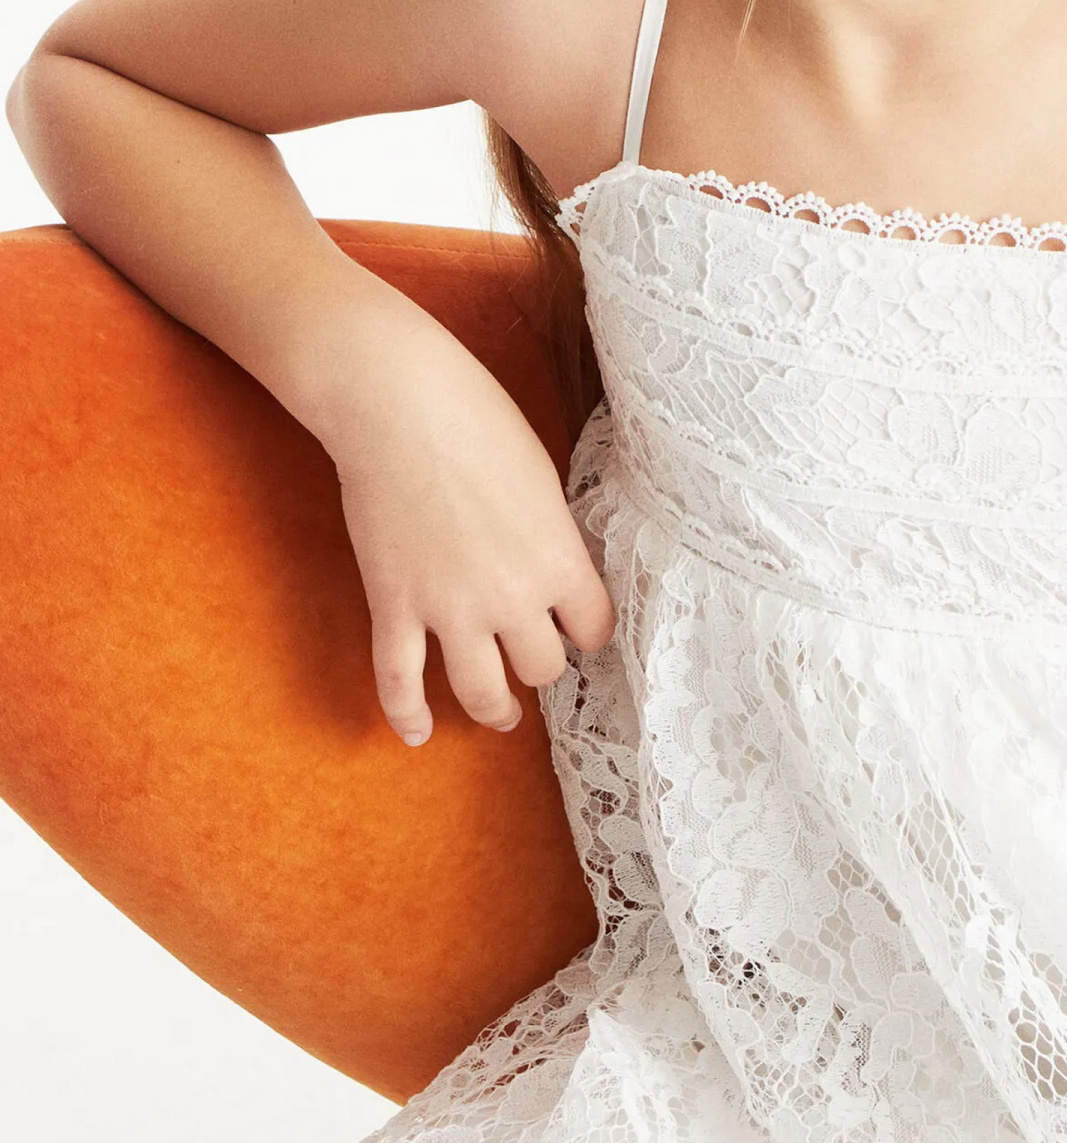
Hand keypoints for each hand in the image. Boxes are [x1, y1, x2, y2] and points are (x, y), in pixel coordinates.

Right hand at [322, 342, 616, 745]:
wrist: (402, 408)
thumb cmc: (480, 422)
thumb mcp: (543, 479)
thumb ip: (550, 536)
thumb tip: (550, 565)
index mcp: (560, 560)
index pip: (595, 628)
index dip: (590, 631)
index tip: (582, 629)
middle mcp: (512, 598)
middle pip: (543, 667)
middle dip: (542, 663)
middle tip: (535, 656)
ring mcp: (449, 610)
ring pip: (481, 692)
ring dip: (494, 709)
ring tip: (500, 712)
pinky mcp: (394, 607)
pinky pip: (399, 680)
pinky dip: (406, 714)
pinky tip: (416, 735)